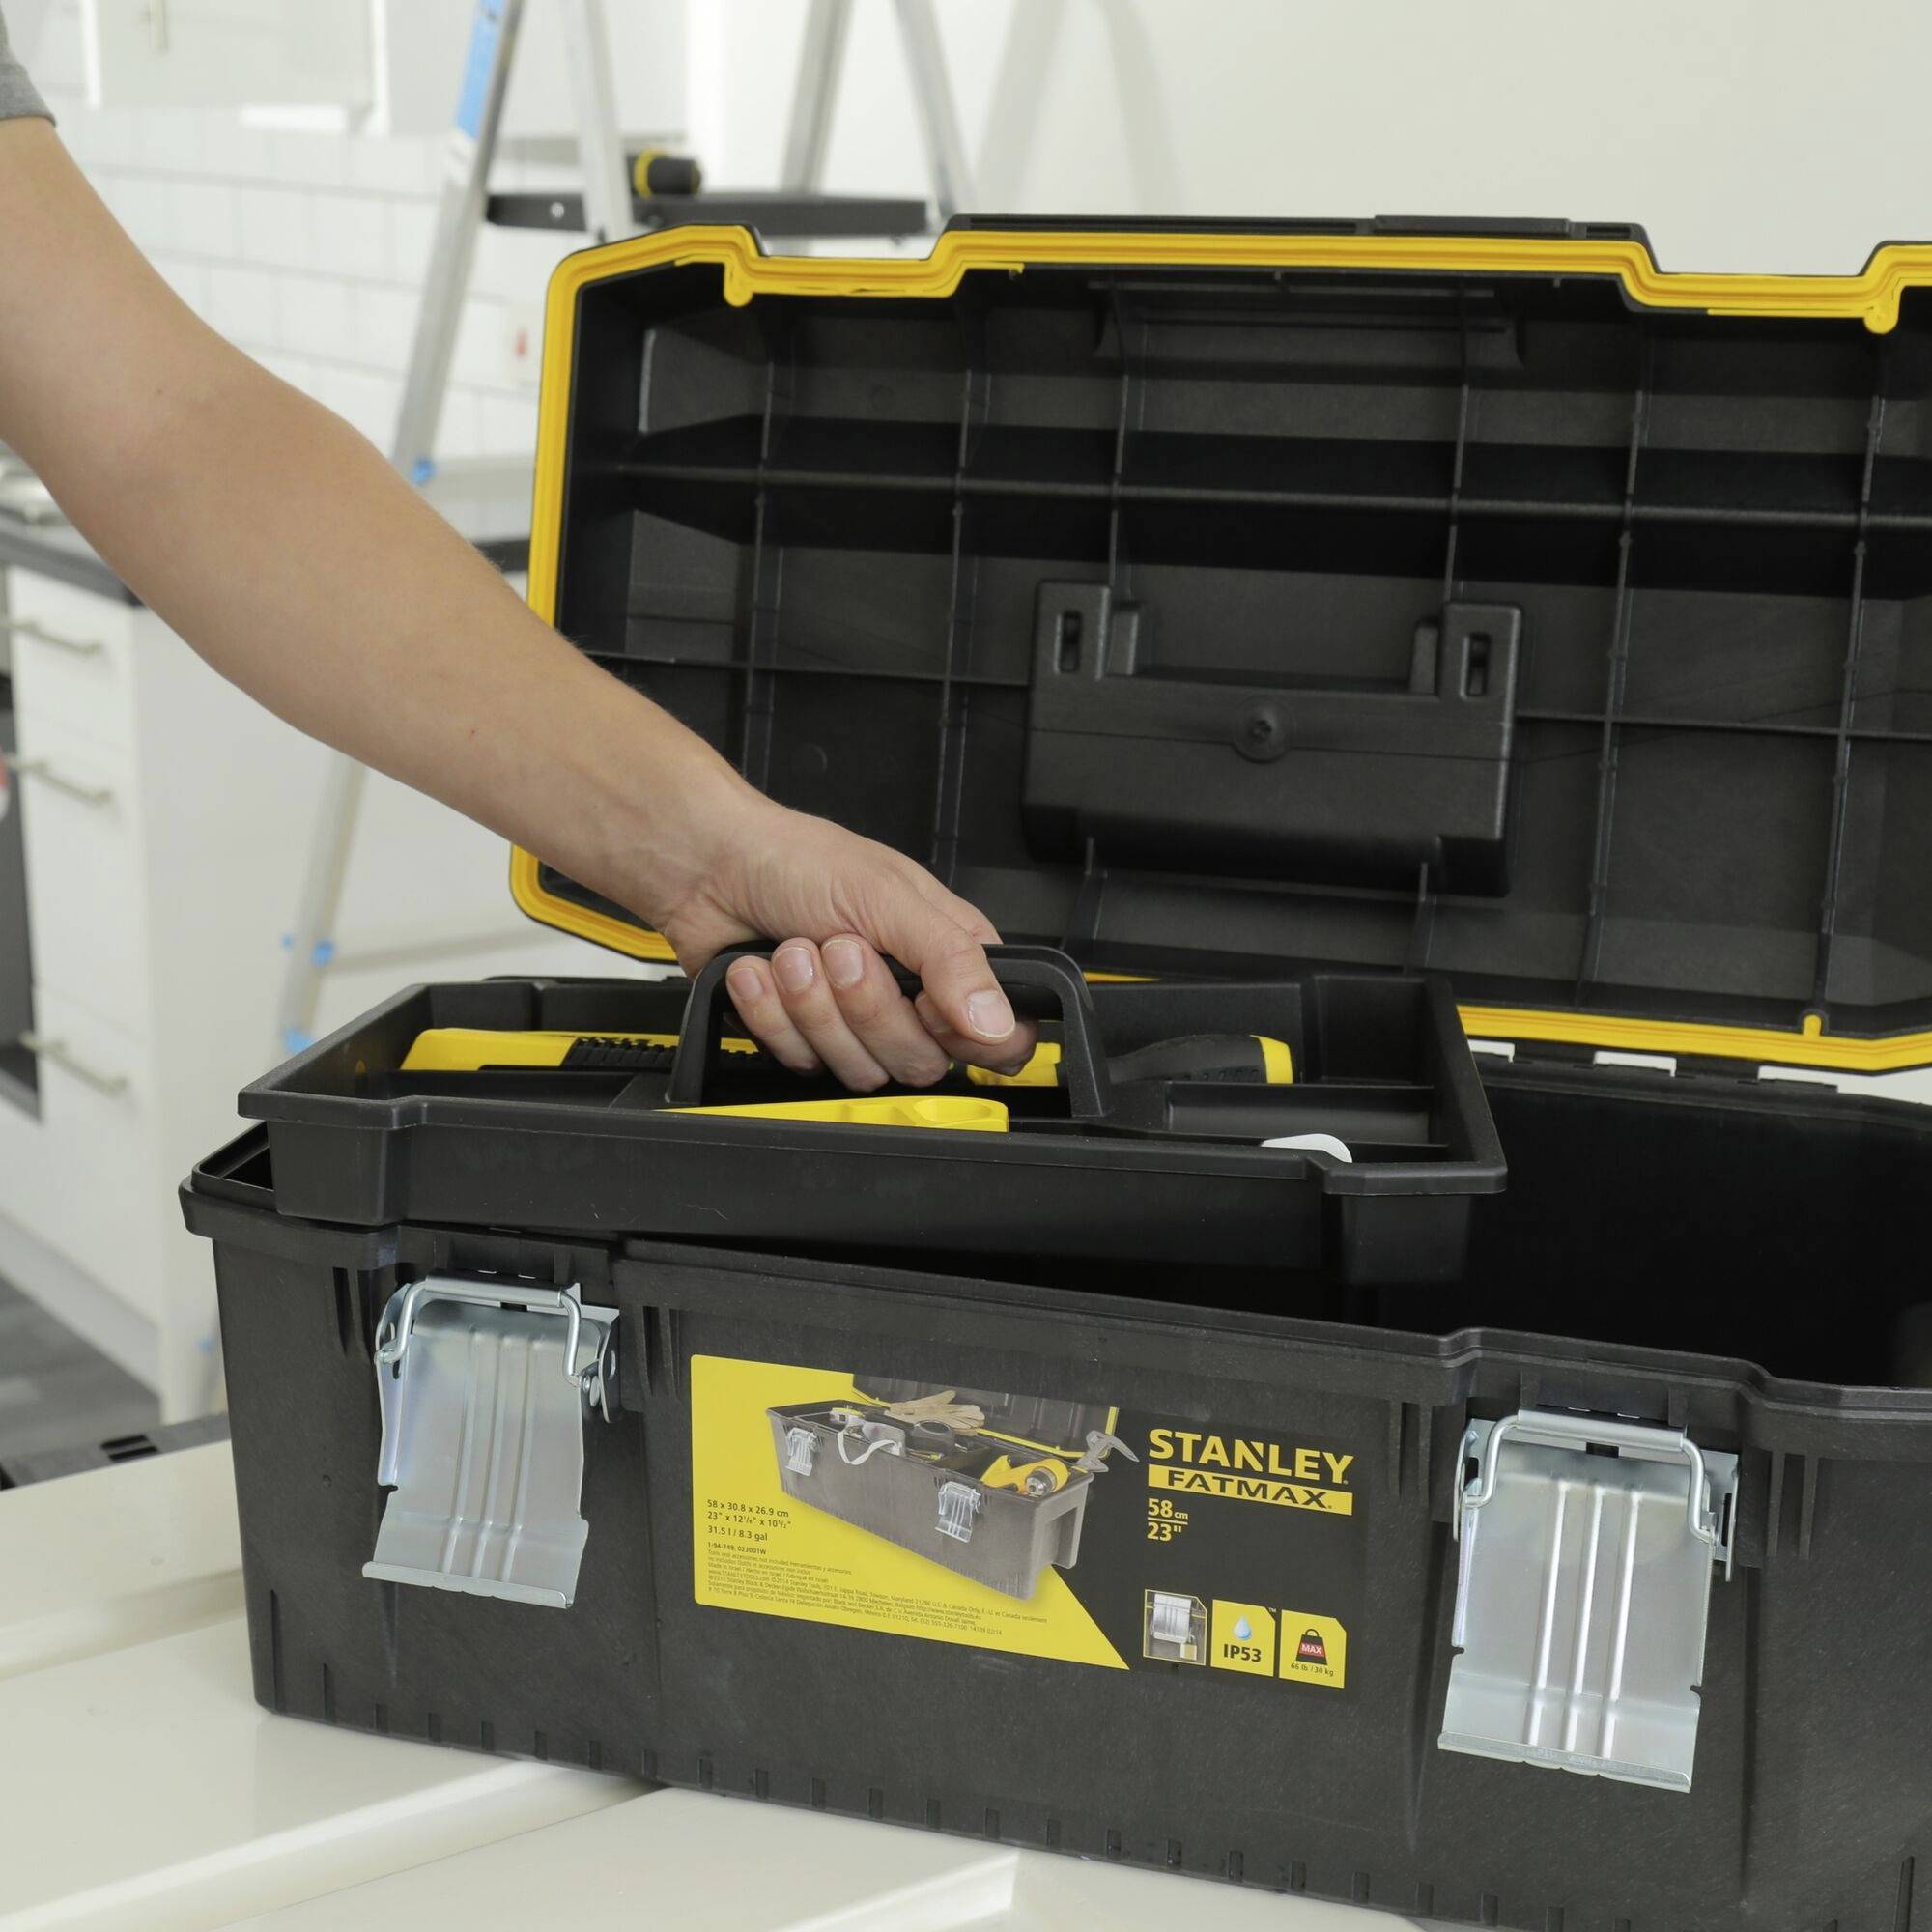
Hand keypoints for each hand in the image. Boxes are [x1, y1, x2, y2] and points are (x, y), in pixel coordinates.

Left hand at [650, 792, 1037, 1090]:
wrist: (709, 868)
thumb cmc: (797, 861)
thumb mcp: (889, 897)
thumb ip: (951, 960)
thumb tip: (996, 1020)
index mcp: (949, 956)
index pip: (997, 1037)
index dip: (964, 1037)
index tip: (924, 1003)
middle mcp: (907, 996)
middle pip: (920, 1061)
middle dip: (866, 1007)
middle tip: (839, 948)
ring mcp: (854, 1024)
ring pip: (859, 1070)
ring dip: (813, 1007)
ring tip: (793, 951)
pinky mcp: (804, 1040)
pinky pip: (802, 1063)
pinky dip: (772, 1013)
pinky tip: (761, 971)